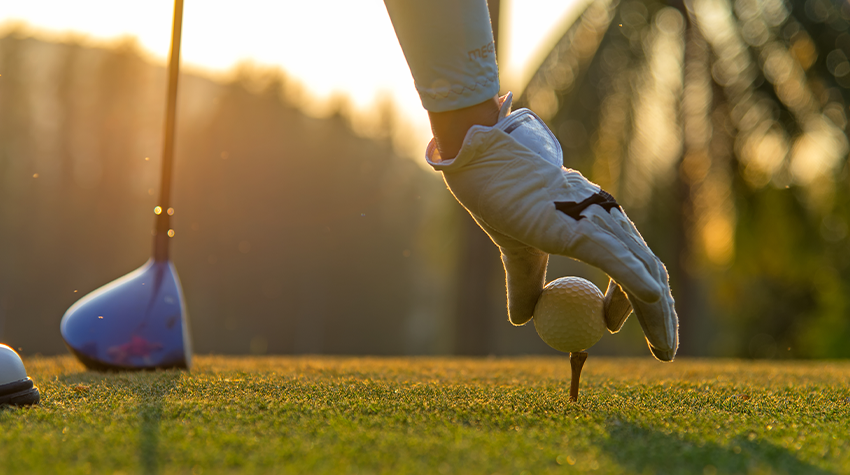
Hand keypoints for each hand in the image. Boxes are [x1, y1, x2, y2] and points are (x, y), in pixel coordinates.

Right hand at [426, 93, 677, 360]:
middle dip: (662, 317)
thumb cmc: (501, 200)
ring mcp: (600, 222)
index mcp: (597, 223)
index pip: (633, 266)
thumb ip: (525, 285)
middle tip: (663, 353)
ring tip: (663, 350)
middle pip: (650, 274)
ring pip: (642, 273)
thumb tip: (522, 319)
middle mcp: (608, 220)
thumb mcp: (517, 253)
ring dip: (657, 315)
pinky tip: (652, 301)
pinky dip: (636, 283)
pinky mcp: (584, 228)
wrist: (485, 165)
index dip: (633, 303)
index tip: (610, 327)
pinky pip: (618, 260)